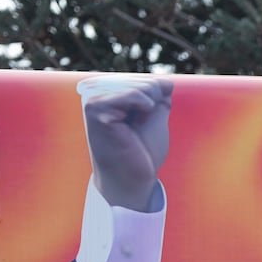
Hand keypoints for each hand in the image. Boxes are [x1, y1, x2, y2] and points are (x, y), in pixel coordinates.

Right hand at [84, 78, 174, 211]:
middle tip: (139, 129)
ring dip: (150, 106)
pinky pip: (131, 93)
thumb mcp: (155, 120)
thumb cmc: (142, 154)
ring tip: (136, 128)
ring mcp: (94, 99)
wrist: (132, 180)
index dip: (157, 100)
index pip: (146, 81)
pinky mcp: (95, 108)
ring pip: (140, 86)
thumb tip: (167, 81)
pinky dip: (144, 105)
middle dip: (154, 103)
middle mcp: (99, 93)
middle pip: (144, 82)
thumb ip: (159, 98)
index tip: (143, 123)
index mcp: (111, 94)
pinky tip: (138, 120)